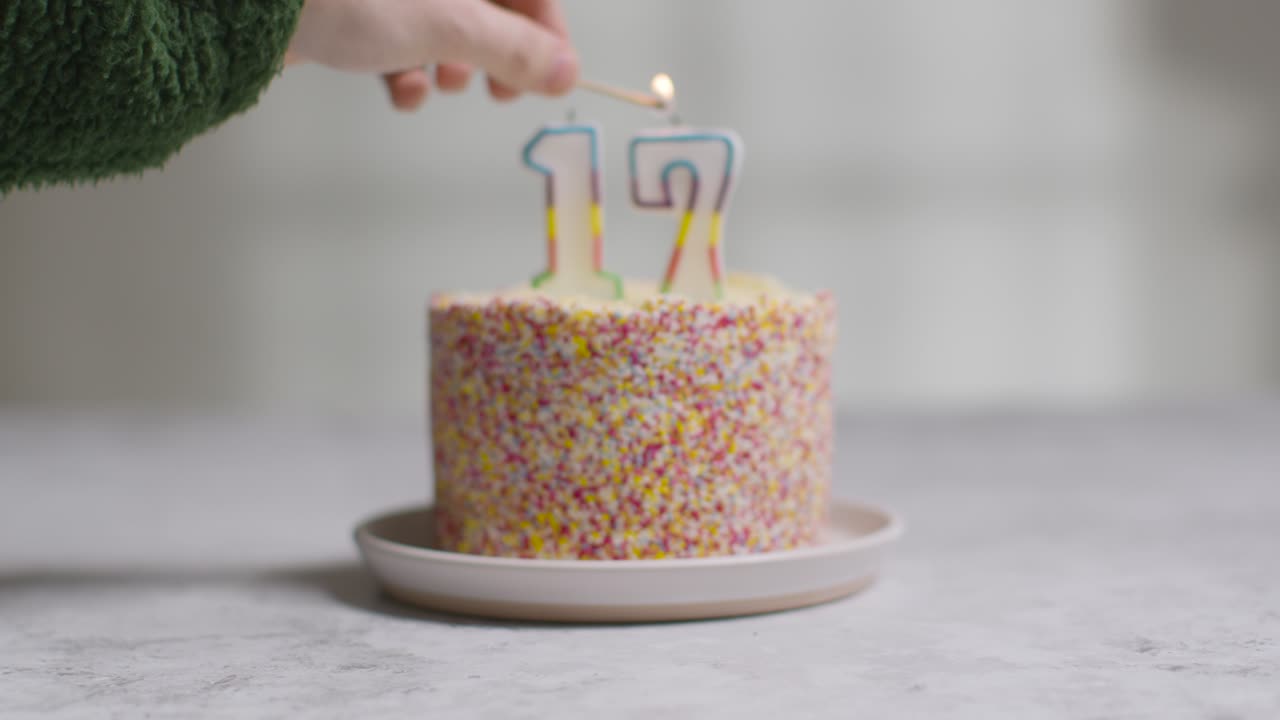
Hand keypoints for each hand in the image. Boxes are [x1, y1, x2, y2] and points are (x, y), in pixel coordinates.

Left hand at [286, 0, 577, 110]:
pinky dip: (405, 67)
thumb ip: (512, 48)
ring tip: (441, 86)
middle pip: (486, 3)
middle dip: (493, 53)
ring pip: (441, 22)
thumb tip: (565, 71)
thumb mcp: (449, 23)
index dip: (545, 32)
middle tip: (497, 92)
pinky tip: (399, 88)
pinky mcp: (349, 4)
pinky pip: (394, 34)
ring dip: (451, 64)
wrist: (244, 3)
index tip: (550, 78)